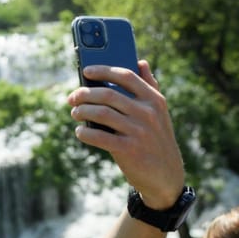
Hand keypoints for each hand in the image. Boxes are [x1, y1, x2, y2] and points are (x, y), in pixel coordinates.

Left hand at [68, 61, 184, 209]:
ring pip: (101, 113)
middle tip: (72, 98)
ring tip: (74, 113)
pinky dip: (85, 133)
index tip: (86, 71)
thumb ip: (149, 86)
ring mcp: (138, 131)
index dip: (104, 70)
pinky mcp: (128, 149)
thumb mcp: (159, 112)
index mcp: (154, 100)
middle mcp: (147, 113)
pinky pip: (99, 137)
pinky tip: (80, 131)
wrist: (165, 175)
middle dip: (84, 94)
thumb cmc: (156, 139)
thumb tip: (141, 62)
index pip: (127, 76)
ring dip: (82, 112)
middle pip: (108, 94)